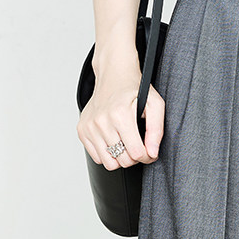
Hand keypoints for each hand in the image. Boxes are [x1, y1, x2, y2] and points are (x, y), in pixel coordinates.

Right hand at [77, 54, 163, 170]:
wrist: (113, 75)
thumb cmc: (135, 89)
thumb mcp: (155, 104)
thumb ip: (156, 130)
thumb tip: (152, 153)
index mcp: (120, 115)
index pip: (136, 153)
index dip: (147, 156)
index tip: (150, 151)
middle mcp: (102, 121)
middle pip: (122, 160)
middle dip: (134, 158)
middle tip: (139, 147)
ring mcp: (89, 126)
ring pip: (108, 162)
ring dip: (120, 158)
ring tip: (126, 145)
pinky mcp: (82, 130)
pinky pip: (96, 157)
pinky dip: (107, 154)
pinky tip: (114, 141)